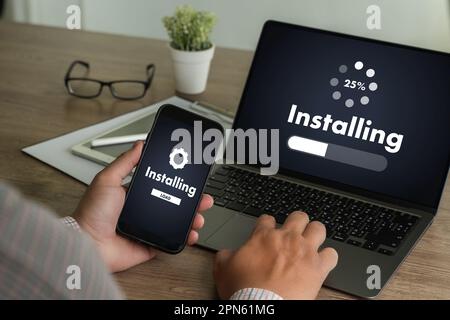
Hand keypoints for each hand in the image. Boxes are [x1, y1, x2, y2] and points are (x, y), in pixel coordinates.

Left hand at [73, 141, 212, 271]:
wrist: (88, 244)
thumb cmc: (92, 213)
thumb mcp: (107, 180)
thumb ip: (125, 162)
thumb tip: (139, 144)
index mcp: (134, 194)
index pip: (161, 183)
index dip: (176, 180)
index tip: (189, 176)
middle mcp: (143, 210)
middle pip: (174, 202)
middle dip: (191, 199)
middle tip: (202, 195)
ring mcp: (148, 227)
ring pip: (177, 221)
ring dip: (192, 217)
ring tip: (199, 214)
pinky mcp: (151, 244)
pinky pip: (172, 240)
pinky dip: (185, 237)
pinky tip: (192, 232)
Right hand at [214, 212, 337, 298]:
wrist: (263, 308)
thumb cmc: (244, 289)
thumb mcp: (224, 269)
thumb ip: (226, 255)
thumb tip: (227, 253)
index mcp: (263, 237)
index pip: (267, 219)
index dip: (267, 224)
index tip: (268, 230)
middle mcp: (287, 239)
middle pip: (298, 216)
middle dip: (297, 222)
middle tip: (294, 231)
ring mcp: (304, 252)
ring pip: (318, 229)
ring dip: (315, 234)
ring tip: (312, 241)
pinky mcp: (318, 268)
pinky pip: (332, 254)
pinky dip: (328, 257)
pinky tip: (322, 262)